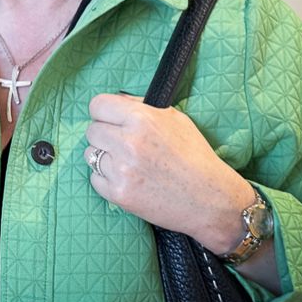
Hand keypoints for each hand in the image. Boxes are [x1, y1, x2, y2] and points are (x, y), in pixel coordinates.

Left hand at [84, 93, 254, 253]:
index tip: (110, 120)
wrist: (211, 200)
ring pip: (90, 155)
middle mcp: (128, 142)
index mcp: (141, 119)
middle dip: (104, 136)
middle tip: (123, 145)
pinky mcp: (119, 194)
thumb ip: (141, 107)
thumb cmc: (195, 157)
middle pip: (91, 131)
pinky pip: (95, 179)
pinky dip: (107, 180)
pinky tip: (129, 180)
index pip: (97, 105)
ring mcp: (122, 170)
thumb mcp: (175, 119)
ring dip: (104, 158)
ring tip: (128, 164)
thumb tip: (117, 101)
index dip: (103, 113)